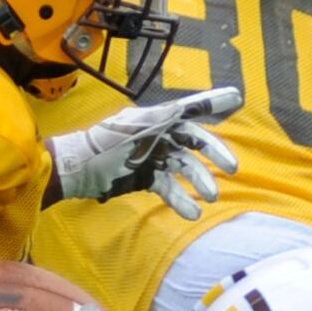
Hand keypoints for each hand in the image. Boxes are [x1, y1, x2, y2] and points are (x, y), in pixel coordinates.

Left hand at [48, 87, 242, 219]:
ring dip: (199, 180)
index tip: (237, 98)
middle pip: (193, 141)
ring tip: (211, 196)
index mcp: (155, 117)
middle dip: (214, 153)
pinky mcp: (146, 179)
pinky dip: (181, 199)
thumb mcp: (132, 128)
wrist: (75, 171)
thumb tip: (189, 106)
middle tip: (232, 167)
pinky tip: (192, 212)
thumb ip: (162, 118)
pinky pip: (169, 187)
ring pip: (184, 167)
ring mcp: (153, 157)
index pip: (189, 108)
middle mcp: (158, 134)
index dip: (213, 102)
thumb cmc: (102, 145)